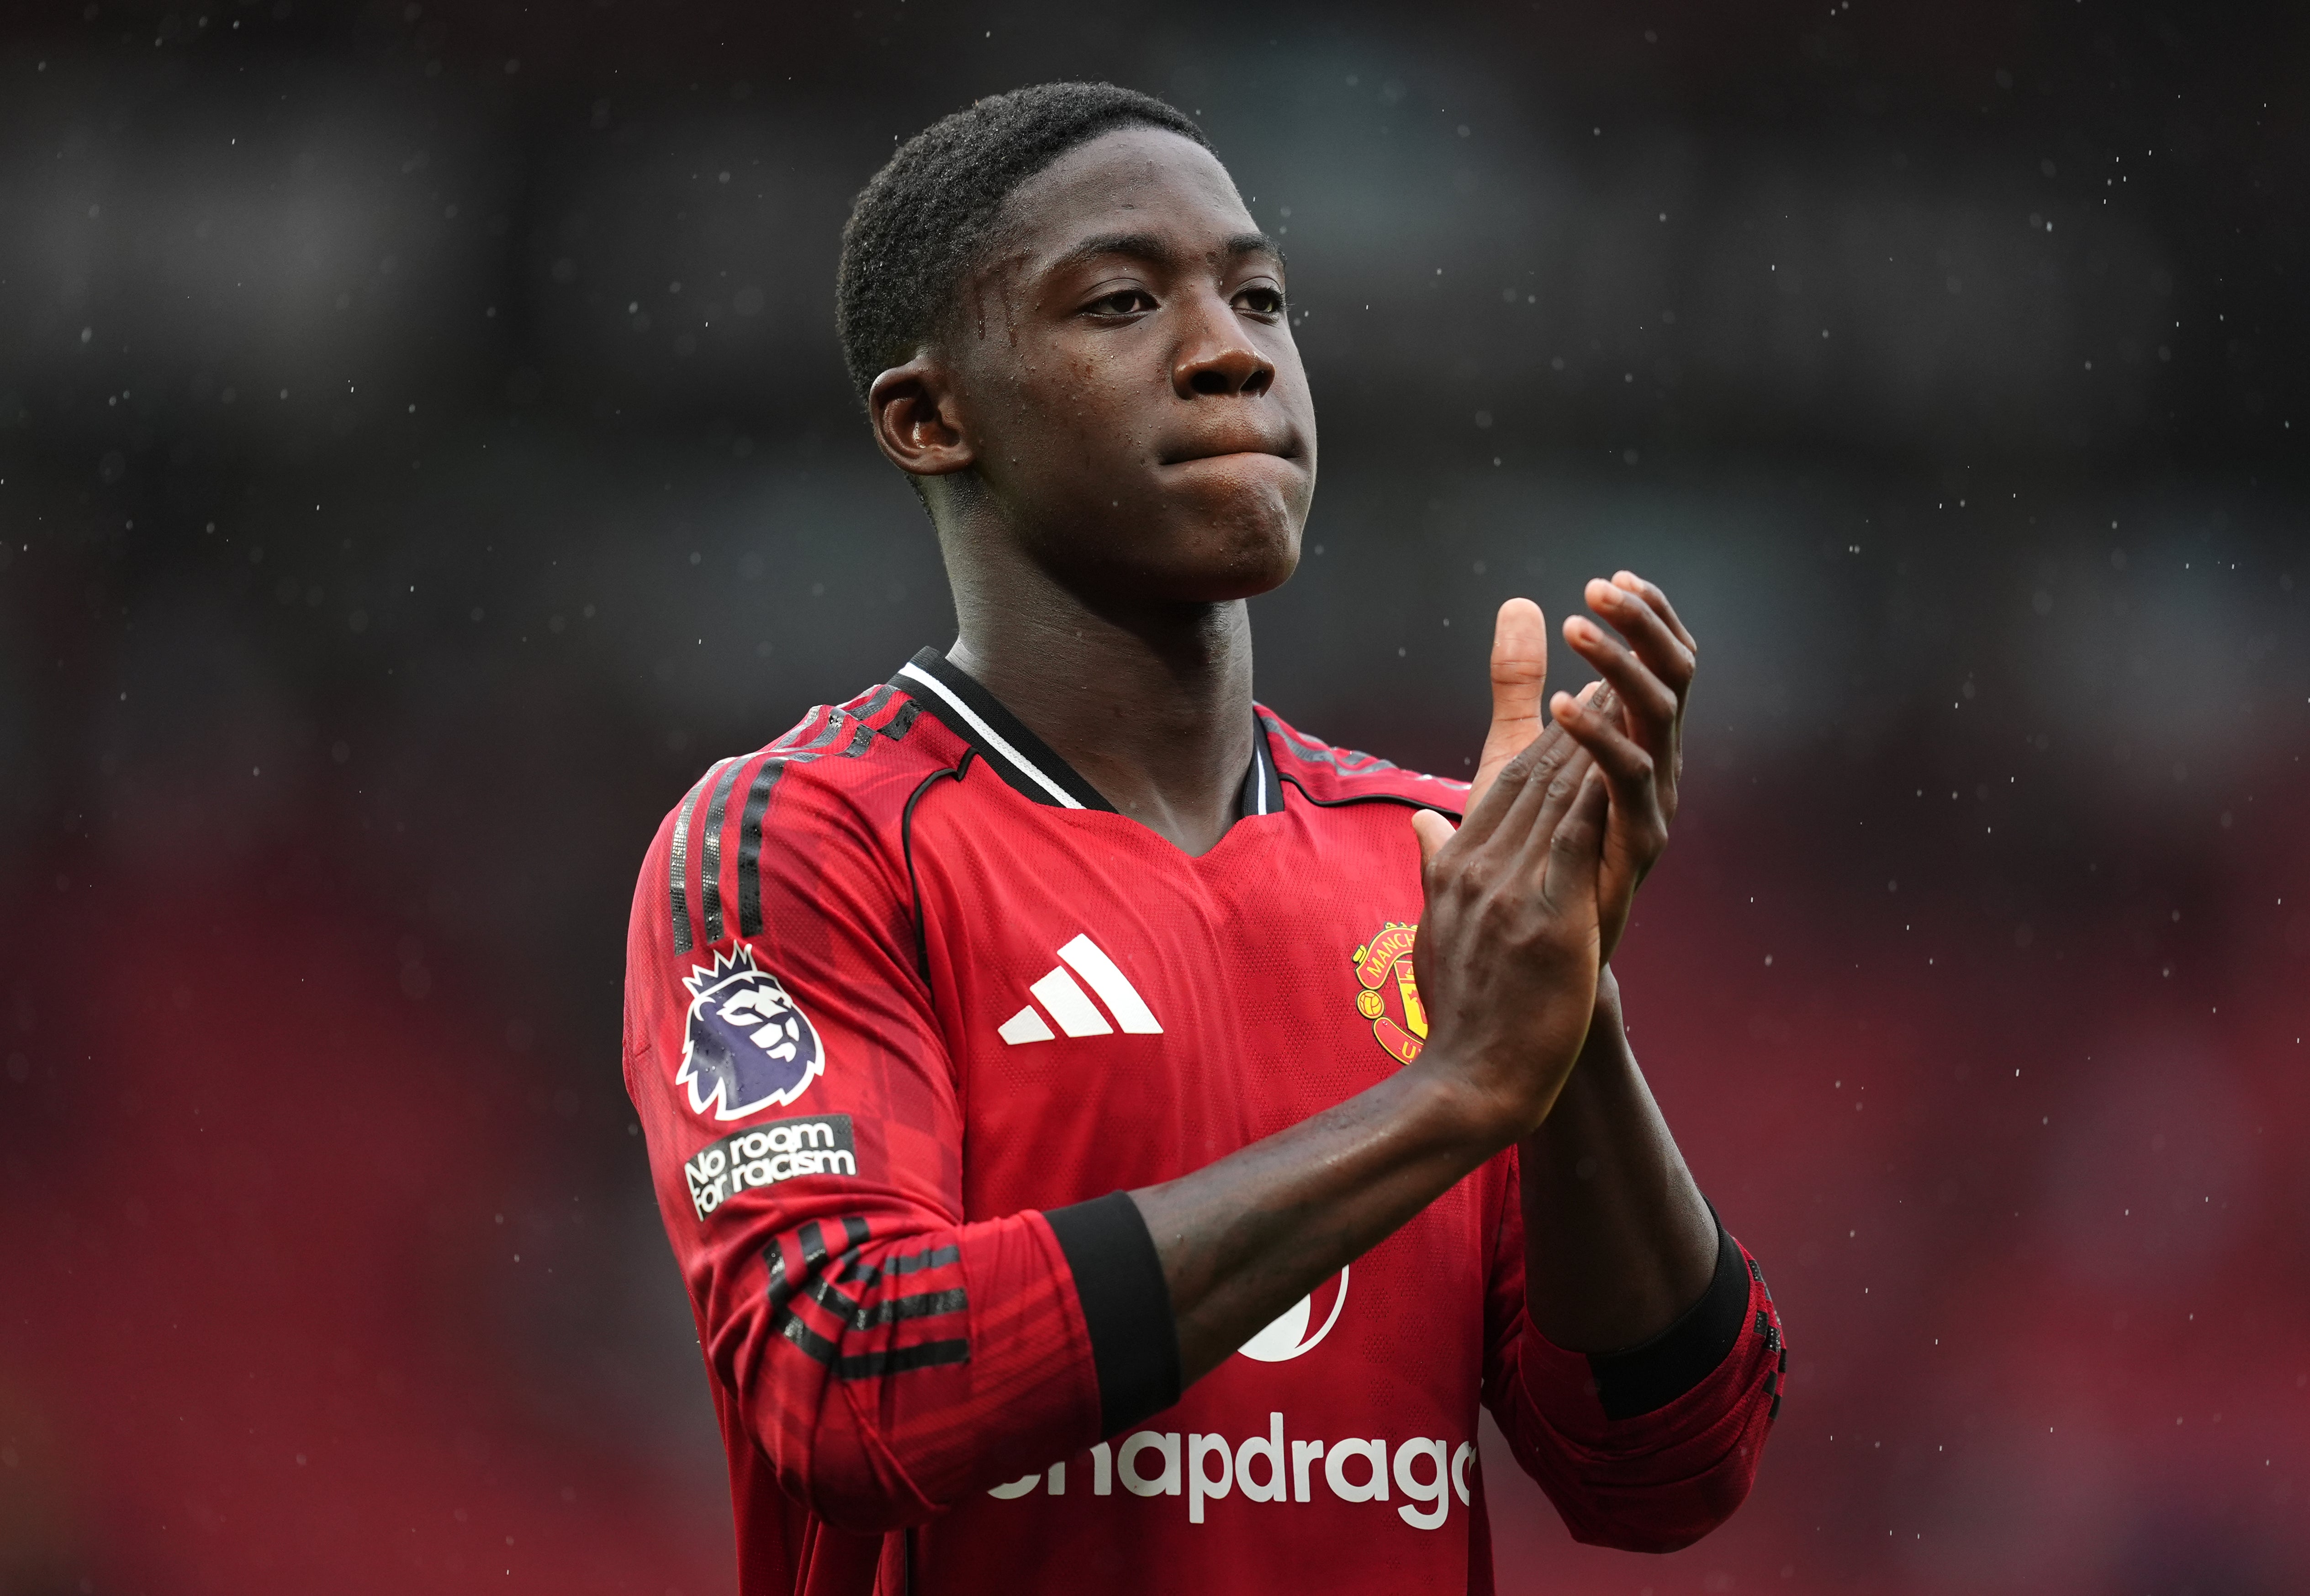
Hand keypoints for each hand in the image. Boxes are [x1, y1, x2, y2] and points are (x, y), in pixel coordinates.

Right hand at [1406, 719, 1609, 1140]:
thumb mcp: (1438, 927)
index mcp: (1455, 869)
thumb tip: (1423, 818)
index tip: (1573, 699)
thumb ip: (1433, 866)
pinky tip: (1618, 763)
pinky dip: (1594, 798)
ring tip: (1621, 698)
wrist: (1469, 1081)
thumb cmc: (1461, 1012)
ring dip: (1589, 744)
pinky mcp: (1544, 921)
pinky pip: (1573, 845)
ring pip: (1553, 800)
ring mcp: (1507, 894)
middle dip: (1570, 724)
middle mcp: (1476, 870)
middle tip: (1607, 675)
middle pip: (1528, 779)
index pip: (1501, 786)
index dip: (1540, 737)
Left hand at [1463, 580, 1694, 961]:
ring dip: (1621, 665)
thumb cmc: (1529, 854)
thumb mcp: (1514, 754)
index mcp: (1637, 742)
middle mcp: (1657, 768)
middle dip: (1642, 626)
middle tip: (1602, 588)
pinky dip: (1599, 737)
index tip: (1613, 577)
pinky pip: (1629, 778)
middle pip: (1672, 677)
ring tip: (1579, 628)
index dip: (1646, 618)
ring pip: (1658, 717)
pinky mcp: (1636, 843)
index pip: (1659, 663)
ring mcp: (1653, 805)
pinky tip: (1564, 705)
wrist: (1536, 957)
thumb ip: (1518, 688)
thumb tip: (1516, 608)